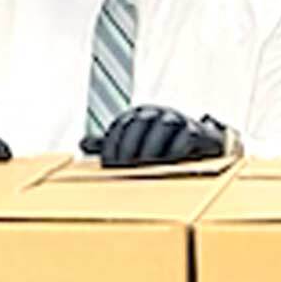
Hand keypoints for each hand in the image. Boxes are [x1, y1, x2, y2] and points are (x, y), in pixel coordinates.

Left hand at [85, 105, 230, 167]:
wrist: (197, 145)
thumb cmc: (160, 146)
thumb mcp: (135, 143)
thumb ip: (113, 143)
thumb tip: (83, 143)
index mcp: (139, 114)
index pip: (122, 124)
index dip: (113, 144)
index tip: (109, 165)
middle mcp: (158, 112)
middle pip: (141, 123)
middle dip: (130, 147)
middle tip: (123, 169)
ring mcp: (179, 119)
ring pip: (165, 125)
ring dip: (153, 146)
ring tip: (144, 166)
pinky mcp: (197, 131)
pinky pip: (188, 135)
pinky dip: (178, 148)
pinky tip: (168, 163)